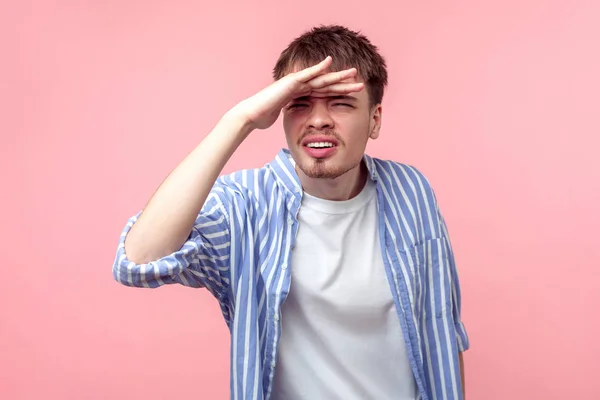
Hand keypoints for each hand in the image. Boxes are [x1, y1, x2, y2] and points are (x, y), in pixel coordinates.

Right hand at [234, 56, 363, 129]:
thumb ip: (294, 116)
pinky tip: (329, 62)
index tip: (353, 94)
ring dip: (337, 75)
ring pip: (321, 78)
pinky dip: (318, 68)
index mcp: (301, 95)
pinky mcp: (290, 81)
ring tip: (353, 72)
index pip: (324, 93)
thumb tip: (299, 126)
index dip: (339, 93)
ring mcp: (296, 82)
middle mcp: (300, 86)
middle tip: (360, 83)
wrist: (251, 114)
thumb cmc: (263, 117)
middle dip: (344, 84)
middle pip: (327, 85)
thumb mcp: (286, 118)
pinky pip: (307, 74)